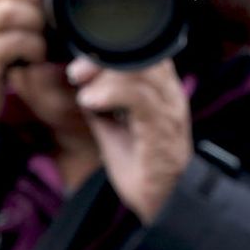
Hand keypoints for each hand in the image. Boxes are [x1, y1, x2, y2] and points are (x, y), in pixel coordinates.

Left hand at [66, 57, 191, 222]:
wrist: (160, 202)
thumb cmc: (139, 164)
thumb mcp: (114, 125)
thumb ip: (103, 101)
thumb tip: (81, 82)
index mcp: (162, 90)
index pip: (146, 50)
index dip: (114, 47)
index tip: (82, 60)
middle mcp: (171, 96)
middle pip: (145, 55)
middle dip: (106, 57)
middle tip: (78, 71)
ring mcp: (169, 113)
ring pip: (142, 73)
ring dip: (105, 75)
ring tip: (82, 88)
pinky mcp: (163, 133)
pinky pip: (141, 101)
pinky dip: (113, 94)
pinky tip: (92, 102)